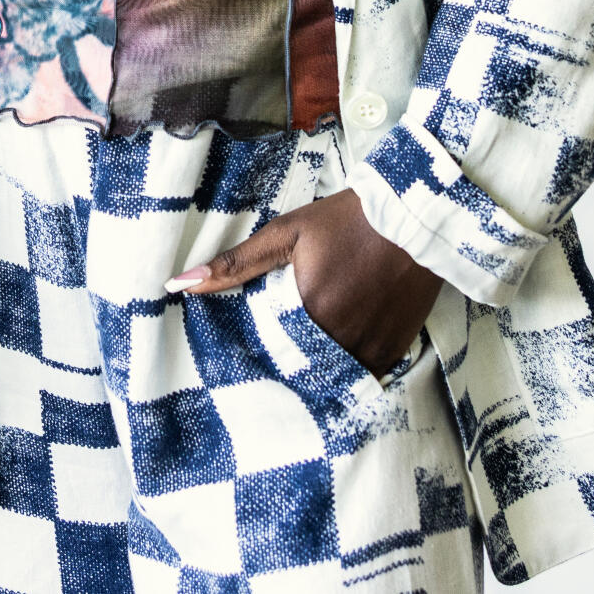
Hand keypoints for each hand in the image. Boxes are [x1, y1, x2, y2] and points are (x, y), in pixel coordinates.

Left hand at [167, 189, 440, 375]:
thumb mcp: (287, 234)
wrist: (415, 216)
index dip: (256, 355)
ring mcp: (371, 350)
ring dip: (316, 368)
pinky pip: (362, 374)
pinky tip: (341, 343)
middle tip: (277, 354)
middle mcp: (340, 339)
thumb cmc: (347, 220)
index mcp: (309, 312)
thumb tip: (178, 285)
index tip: (247, 353)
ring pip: (330, 376)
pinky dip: (348, 365)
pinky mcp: (394, 352)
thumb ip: (236, 265)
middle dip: (285, 365)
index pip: (267, 354)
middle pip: (298, 370)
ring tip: (308, 351)